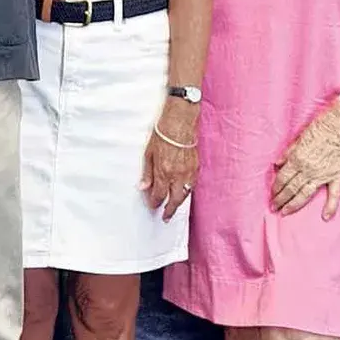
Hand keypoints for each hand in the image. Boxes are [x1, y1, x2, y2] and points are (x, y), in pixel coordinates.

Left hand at [140, 101, 198, 220]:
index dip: (155, 202)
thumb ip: (147, 172)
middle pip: (174, 199)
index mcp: (164, 172)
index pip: (159, 194)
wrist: (180, 122)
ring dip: (179, 202)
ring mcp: (189, 172)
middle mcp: (178, 175)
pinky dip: (186, 192)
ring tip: (173, 208)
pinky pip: (192, 185)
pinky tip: (182, 193)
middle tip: (166, 217)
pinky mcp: (196, 167)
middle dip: (169, 210)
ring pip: (185, 194)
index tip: (153, 206)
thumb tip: (144, 187)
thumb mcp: (148, 153)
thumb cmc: (162, 134)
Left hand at [271, 106, 339, 217]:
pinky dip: (330, 206)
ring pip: (304, 194)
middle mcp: (307, 169)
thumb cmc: (323, 125)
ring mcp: (323, 174)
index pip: (281, 178)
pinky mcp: (338, 176)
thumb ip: (288, 153)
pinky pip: (334, 194)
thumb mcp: (300, 137)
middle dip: (280, 199)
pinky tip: (325, 216)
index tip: (271, 195)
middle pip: (290, 189)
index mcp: (297, 159)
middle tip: (274, 207)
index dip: (275, 188)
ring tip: (285, 212)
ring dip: (293, 204)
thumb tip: (277, 164)